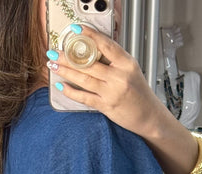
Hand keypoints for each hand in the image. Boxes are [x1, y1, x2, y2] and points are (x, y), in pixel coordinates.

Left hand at [47, 26, 163, 138]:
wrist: (148, 116)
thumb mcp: (131, 70)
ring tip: (53, 65)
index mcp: (126, 64)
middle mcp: (119, 77)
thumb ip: (114, 60)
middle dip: (67, 56)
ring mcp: (111, 92)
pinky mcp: (106, 106)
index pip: (106, 45)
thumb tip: (93, 49)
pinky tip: (61, 86)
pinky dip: (71, 92)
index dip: (90, 36)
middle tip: (54, 51)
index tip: (76, 29)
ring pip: (84, 79)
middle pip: (89, 63)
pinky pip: (84, 98)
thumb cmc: (139, 93)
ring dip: (65, 71)